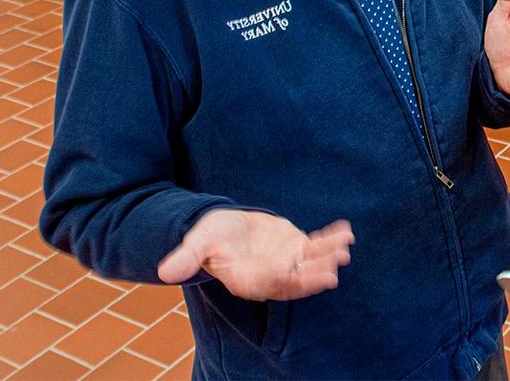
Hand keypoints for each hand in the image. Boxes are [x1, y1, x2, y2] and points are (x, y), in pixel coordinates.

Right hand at [157, 209, 353, 300]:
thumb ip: (186, 258)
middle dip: (312, 276)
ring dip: (328, 258)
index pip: (264, 282)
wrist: (227, 227)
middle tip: (332, 270)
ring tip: (344, 248)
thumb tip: (164, 273)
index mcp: (246, 279)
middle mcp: (270, 276)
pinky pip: (317, 247)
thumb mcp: (197, 243)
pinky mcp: (297, 249)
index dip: (277, 275)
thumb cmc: (211, 236)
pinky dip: (330, 240)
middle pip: (294, 281)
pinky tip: (345, 232)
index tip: (290, 264)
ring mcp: (287, 263)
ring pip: (310, 266)